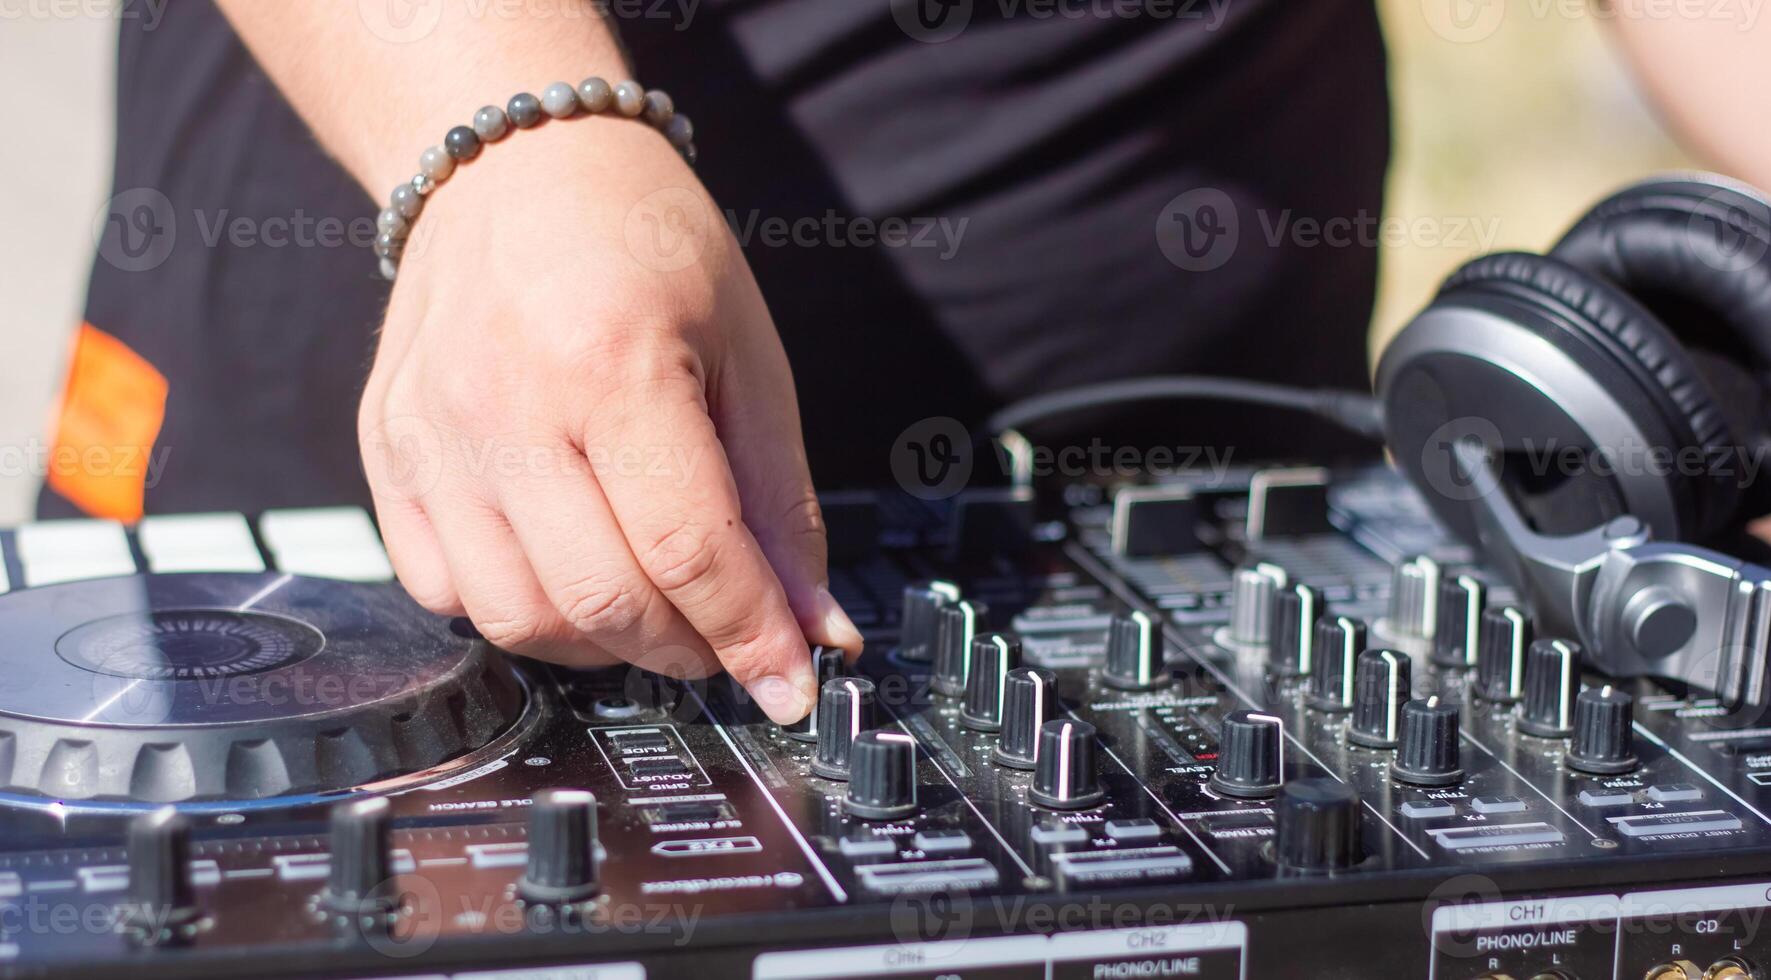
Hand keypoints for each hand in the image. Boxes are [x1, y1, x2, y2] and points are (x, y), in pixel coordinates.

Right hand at [358, 120, 861, 723]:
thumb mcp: (747, 355)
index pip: (690, 550)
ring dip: (604, 643)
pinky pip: (444, 592)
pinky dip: (520, 611)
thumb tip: (815, 627)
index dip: (754, 635)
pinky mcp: (383, 455)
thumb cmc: (643, 242)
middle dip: (687, 648)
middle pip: (603, 602)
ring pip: (518, 618)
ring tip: (651, 602)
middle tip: (728, 634)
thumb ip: (780, 501)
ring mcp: (429, 436)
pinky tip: (567, 566)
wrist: (515, 166)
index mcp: (611, 362)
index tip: (793, 682)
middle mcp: (503, 406)